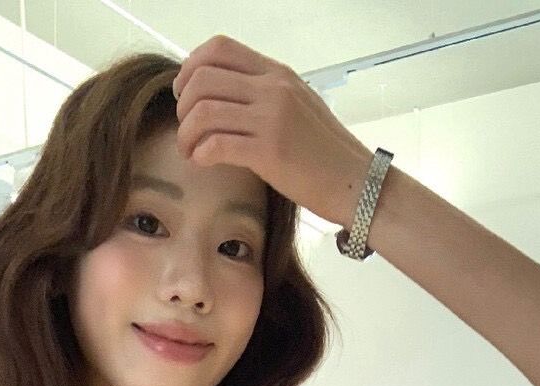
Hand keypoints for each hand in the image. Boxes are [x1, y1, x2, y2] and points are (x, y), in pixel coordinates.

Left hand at [171, 33, 372, 229]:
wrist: (357, 182)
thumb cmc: (327, 153)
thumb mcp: (300, 106)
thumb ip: (267, 94)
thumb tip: (230, 96)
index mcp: (277, 74)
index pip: (220, 49)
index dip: (190, 68)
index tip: (185, 93)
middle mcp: (272, 89)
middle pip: (203, 78)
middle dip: (183, 104)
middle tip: (187, 128)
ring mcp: (271, 119)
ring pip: (204, 111)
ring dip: (187, 133)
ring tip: (191, 150)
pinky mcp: (269, 152)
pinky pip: (217, 145)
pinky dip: (200, 154)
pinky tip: (202, 162)